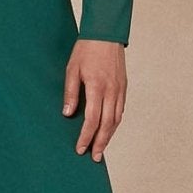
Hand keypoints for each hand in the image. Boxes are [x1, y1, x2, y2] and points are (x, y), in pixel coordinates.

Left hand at [63, 38, 126, 160]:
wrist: (106, 34)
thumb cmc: (86, 50)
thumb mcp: (71, 69)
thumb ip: (71, 93)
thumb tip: (68, 114)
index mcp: (97, 87)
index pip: (92, 119)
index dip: (86, 136)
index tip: (80, 148)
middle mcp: (111, 91)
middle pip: (107, 124)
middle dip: (100, 143)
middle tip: (94, 157)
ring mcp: (120, 90)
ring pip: (116, 119)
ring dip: (109, 136)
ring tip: (101, 149)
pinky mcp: (124, 87)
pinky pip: (121, 110)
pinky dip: (115, 123)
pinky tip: (109, 130)